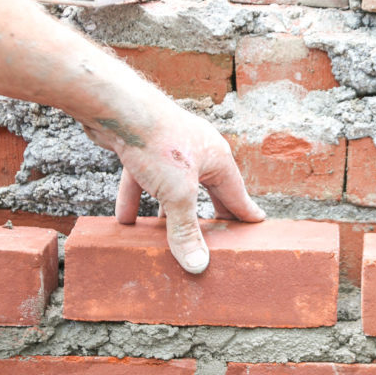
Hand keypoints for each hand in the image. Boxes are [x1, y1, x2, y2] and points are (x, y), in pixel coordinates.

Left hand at [92, 103, 265, 273]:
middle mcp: (196, 152)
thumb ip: (186, 232)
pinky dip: (136, 200)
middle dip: (208, 214)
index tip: (256, 223)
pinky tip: (125, 220)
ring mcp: (169, 150)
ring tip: (167, 234)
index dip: (245, 213)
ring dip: (168, 212)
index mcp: (216, 160)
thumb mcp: (178, 195)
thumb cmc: (158, 144)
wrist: (119, 108)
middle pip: (206, 191)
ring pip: (172, 188)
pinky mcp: (142, 150)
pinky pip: (142, 181)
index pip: (237, 194)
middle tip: (218, 234)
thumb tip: (198, 266)